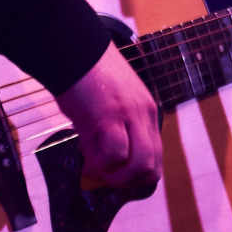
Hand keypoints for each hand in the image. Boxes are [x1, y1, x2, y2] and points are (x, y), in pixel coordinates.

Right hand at [54, 43, 162, 188]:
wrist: (75, 50)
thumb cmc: (89, 76)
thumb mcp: (112, 103)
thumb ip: (114, 130)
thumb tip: (102, 165)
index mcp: (147, 112)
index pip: (156, 158)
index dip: (136, 176)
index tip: (114, 174)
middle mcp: (145, 115)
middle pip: (152, 168)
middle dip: (127, 182)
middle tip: (104, 176)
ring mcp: (129, 116)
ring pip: (139, 165)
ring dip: (116, 176)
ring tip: (96, 168)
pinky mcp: (108, 117)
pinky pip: (114, 154)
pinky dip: (100, 163)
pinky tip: (86, 154)